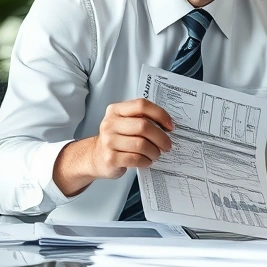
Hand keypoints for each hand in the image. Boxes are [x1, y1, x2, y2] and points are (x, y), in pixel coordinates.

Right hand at [54, 98, 173, 196]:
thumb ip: (142, 118)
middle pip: (143, 126)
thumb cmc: (118, 138)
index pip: (142, 105)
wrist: (95, 157)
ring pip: (141, 144)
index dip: (160, 114)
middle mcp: (110, 123)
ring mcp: (108, 141)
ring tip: (156, 154)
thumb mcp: (126, 123)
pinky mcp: (110, 158)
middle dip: (161, 137)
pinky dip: (146, 161)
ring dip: (154, 151)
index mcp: (116, 110)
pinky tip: (147, 161)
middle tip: (167, 145)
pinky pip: (136, 159)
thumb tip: (168, 125)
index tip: (170, 126)